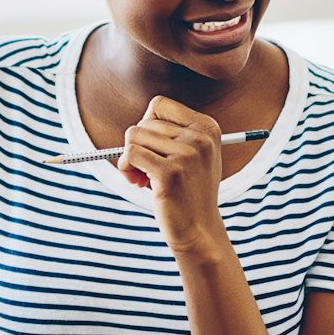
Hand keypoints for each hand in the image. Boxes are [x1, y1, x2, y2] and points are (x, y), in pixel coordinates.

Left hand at [116, 96, 226, 258]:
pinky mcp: (170, 173)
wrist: (199, 230)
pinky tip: (137, 183)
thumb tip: (136, 125)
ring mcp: (187, 154)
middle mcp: (200, 137)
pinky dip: (126, 168)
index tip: (153, 147)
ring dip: (129, 159)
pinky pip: (130, 154)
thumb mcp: (193, 155)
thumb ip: (173, 133)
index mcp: (207, 127)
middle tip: (144, 170)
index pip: (160, 105)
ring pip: (134, 136)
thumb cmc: (189, 192)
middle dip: (137, 145)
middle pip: (144, 122)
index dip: (147, 124)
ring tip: (141, 178)